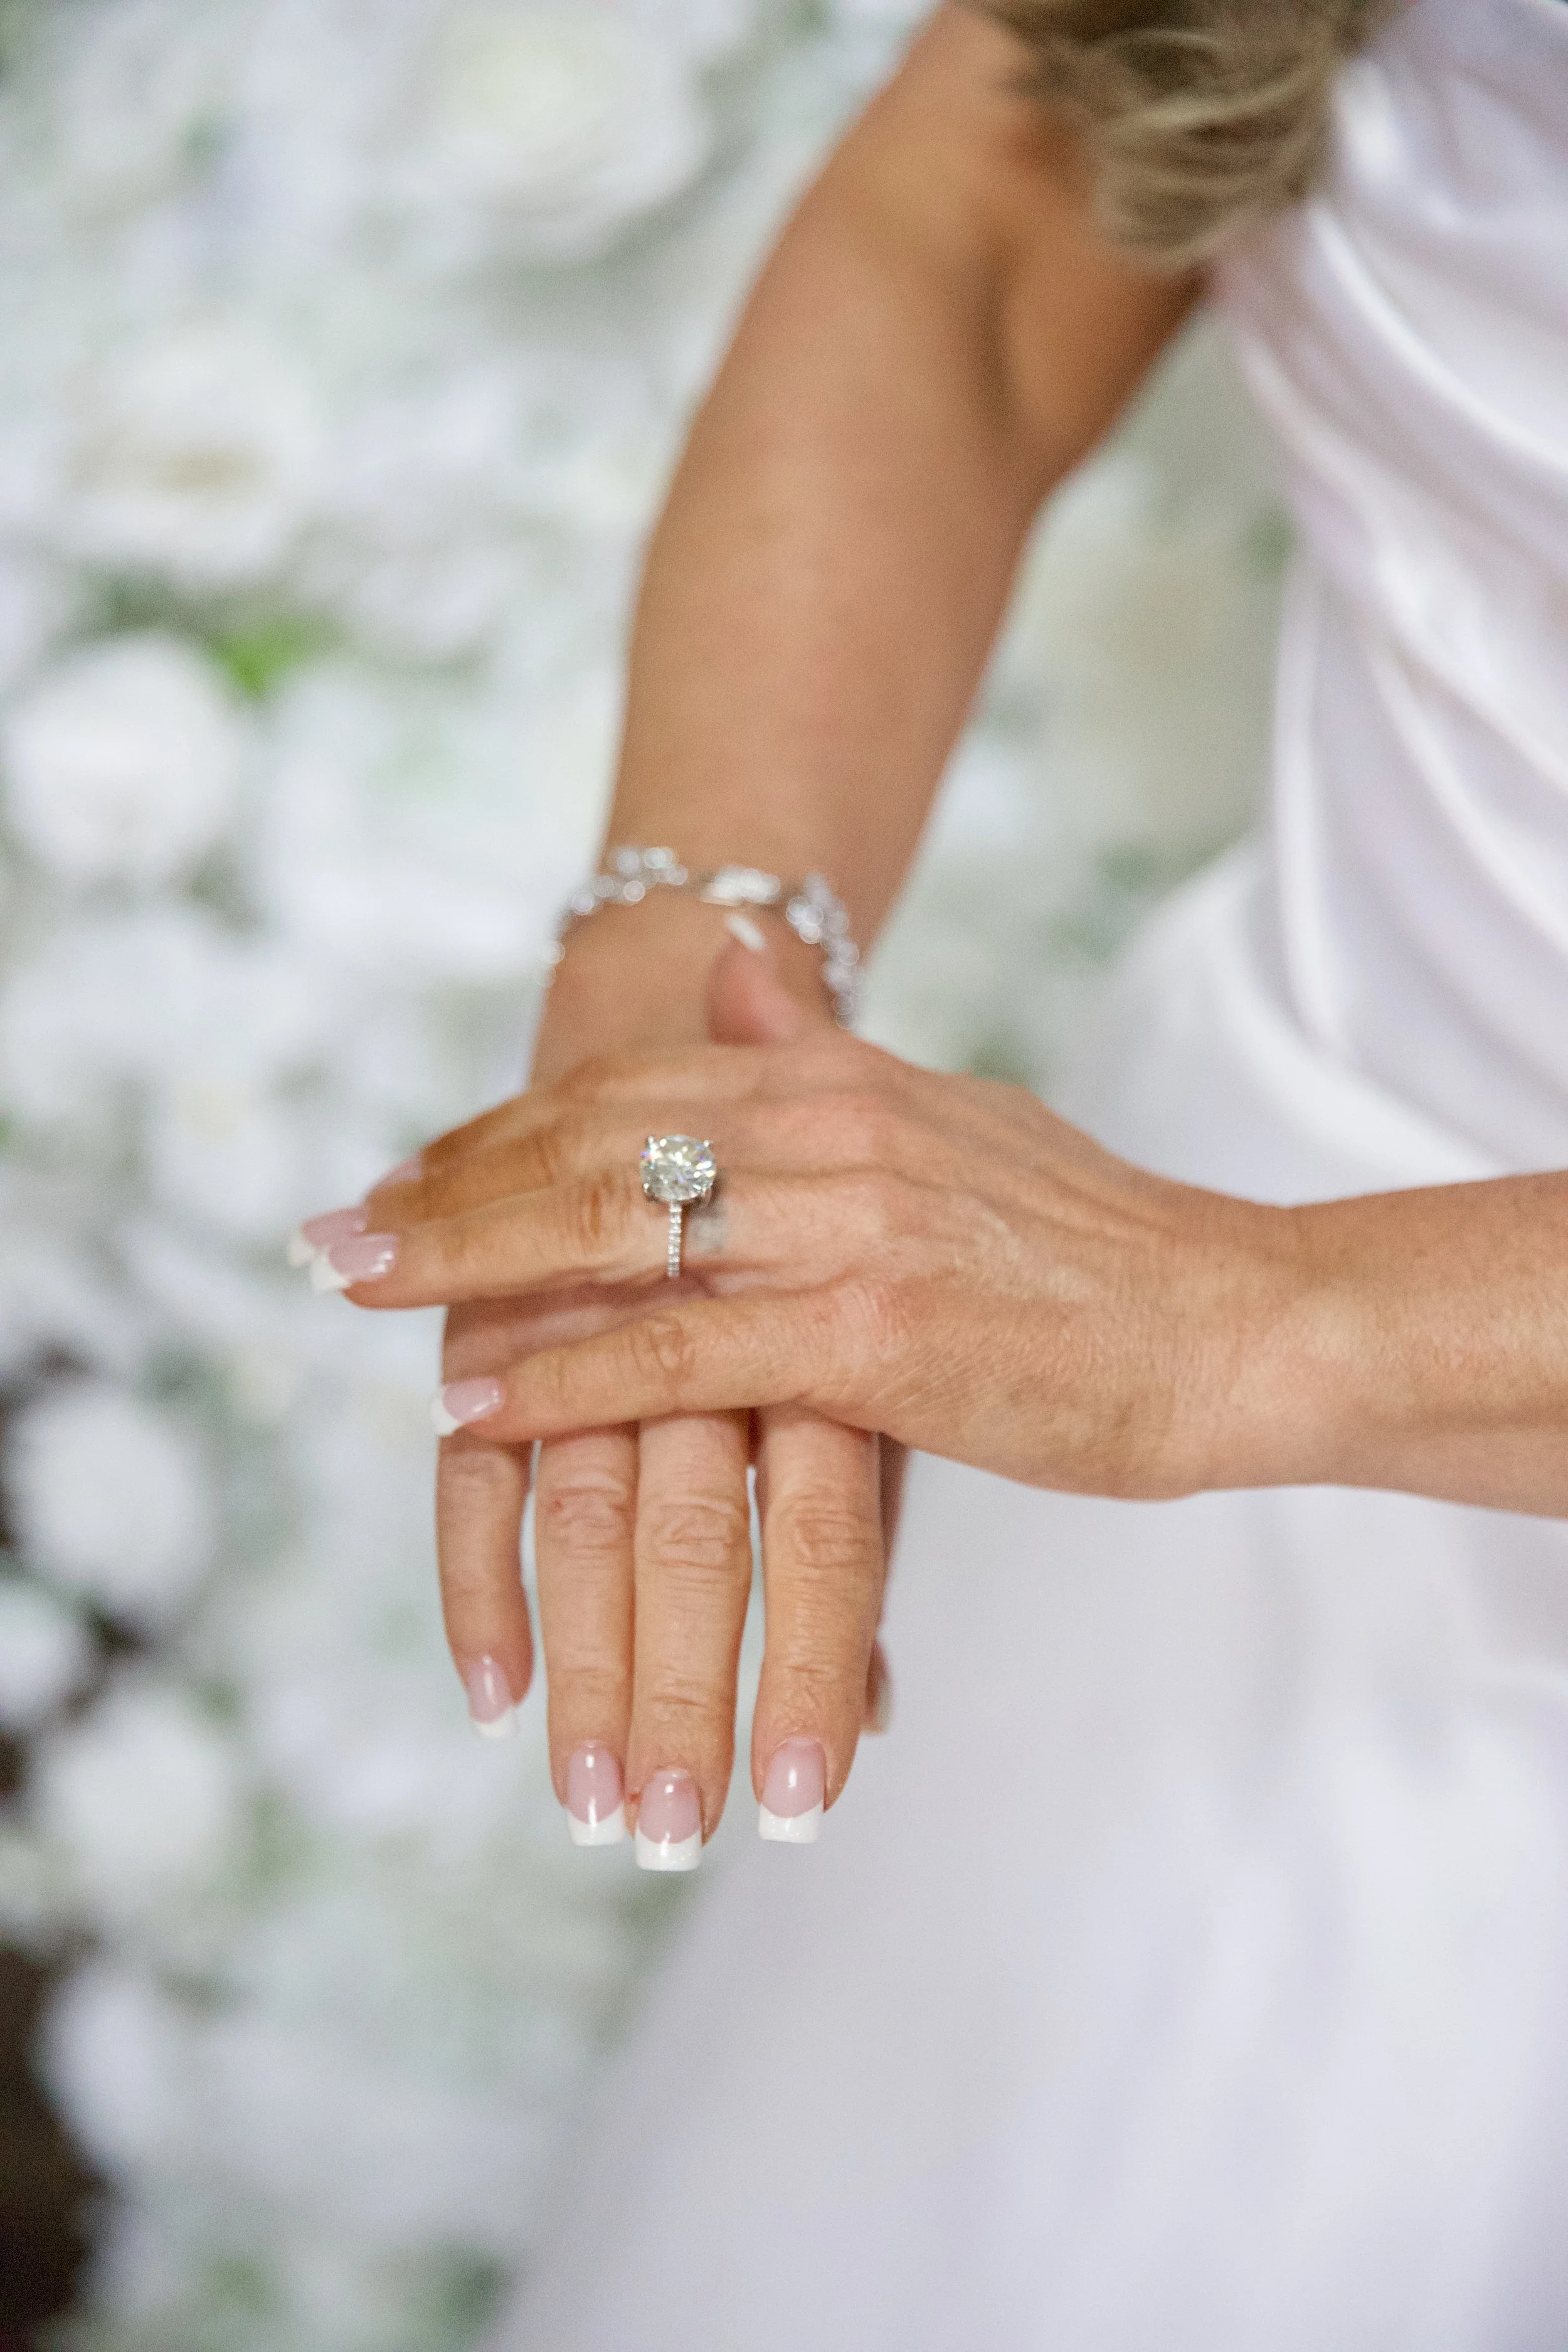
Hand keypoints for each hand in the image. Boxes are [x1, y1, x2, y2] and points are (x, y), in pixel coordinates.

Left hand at [336, 951, 1312, 1509]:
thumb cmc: (1096, 1247)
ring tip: (357, 1299)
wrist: (1238, 1321)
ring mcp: (849, 1227)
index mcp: (842, 1077)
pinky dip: (562, 1378)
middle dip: (445, 1194)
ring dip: (465, 1270)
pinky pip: (679, 1352)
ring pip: (613, 1232)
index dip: (499, 1132)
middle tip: (330, 1239)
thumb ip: (826, 1055)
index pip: (627, 1087)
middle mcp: (831, 1128)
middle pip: (590, 1144)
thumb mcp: (952, 1117)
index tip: (406, 1177)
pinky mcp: (876, 1339)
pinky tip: (470, 1406)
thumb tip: (740, 972)